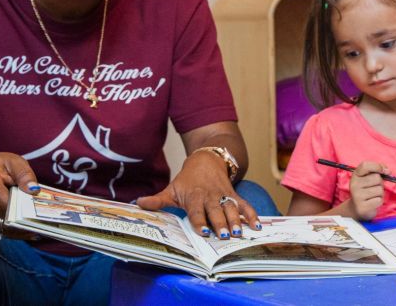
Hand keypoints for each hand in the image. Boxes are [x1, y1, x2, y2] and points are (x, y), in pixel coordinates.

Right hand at [0, 152, 41, 240]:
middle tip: (44, 221)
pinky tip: (34, 233)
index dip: (15, 205)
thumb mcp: (14, 162)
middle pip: (4, 214)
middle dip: (23, 218)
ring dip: (23, 228)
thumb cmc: (1, 166)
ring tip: (42, 228)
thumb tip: (33, 190)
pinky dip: (19, 233)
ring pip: (4, 226)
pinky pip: (5, 230)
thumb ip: (24, 174)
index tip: (32, 209)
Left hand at [136, 150, 259, 238]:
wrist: (207, 159)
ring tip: (240, 232)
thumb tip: (138, 204)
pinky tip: (257, 225)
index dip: (200, 220)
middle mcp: (210, 196)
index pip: (196, 211)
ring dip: (236, 220)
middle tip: (225, 235)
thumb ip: (157, 200)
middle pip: (216, 211)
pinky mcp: (233, 194)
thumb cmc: (187, 179)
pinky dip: (251, 214)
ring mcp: (223, 195)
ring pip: (231, 208)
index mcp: (194, 197)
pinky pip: (244, 204)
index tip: (203, 230)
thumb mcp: (172, 188)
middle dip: (221, 223)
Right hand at [348, 161, 386, 220]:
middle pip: (377, 178)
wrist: (356, 208)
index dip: (377, 166)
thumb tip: (388, 171)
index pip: (365, 165)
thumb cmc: (367, 189)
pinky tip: (372, 202)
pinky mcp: (362, 207)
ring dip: (380, 193)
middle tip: (374, 187)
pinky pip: (379, 200)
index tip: (385, 171)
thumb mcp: (369, 177)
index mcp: (356, 174)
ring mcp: (357, 196)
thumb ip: (378, 170)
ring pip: (379, 190)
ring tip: (373, 196)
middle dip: (380, 183)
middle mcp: (354, 184)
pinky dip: (379, 201)